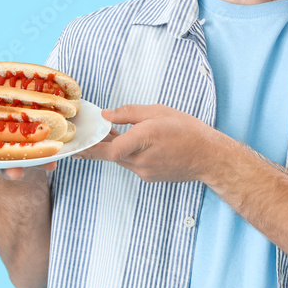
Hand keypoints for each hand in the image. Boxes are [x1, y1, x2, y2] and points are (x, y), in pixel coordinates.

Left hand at [79, 104, 224, 182]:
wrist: (208, 157)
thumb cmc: (187, 131)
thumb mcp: (158, 112)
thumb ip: (129, 113)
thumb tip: (106, 115)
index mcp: (145, 139)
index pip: (111, 149)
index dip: (92, 146)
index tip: (78, 142)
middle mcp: (142, 160)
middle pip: (110, 154)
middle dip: (96, 145)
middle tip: (79, 139)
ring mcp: (145, 171)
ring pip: (119, 159)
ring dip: (111, 148)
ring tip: (106, 133)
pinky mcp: (148, 176)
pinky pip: (130, 163)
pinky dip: (125, 153)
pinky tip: (128, 142)